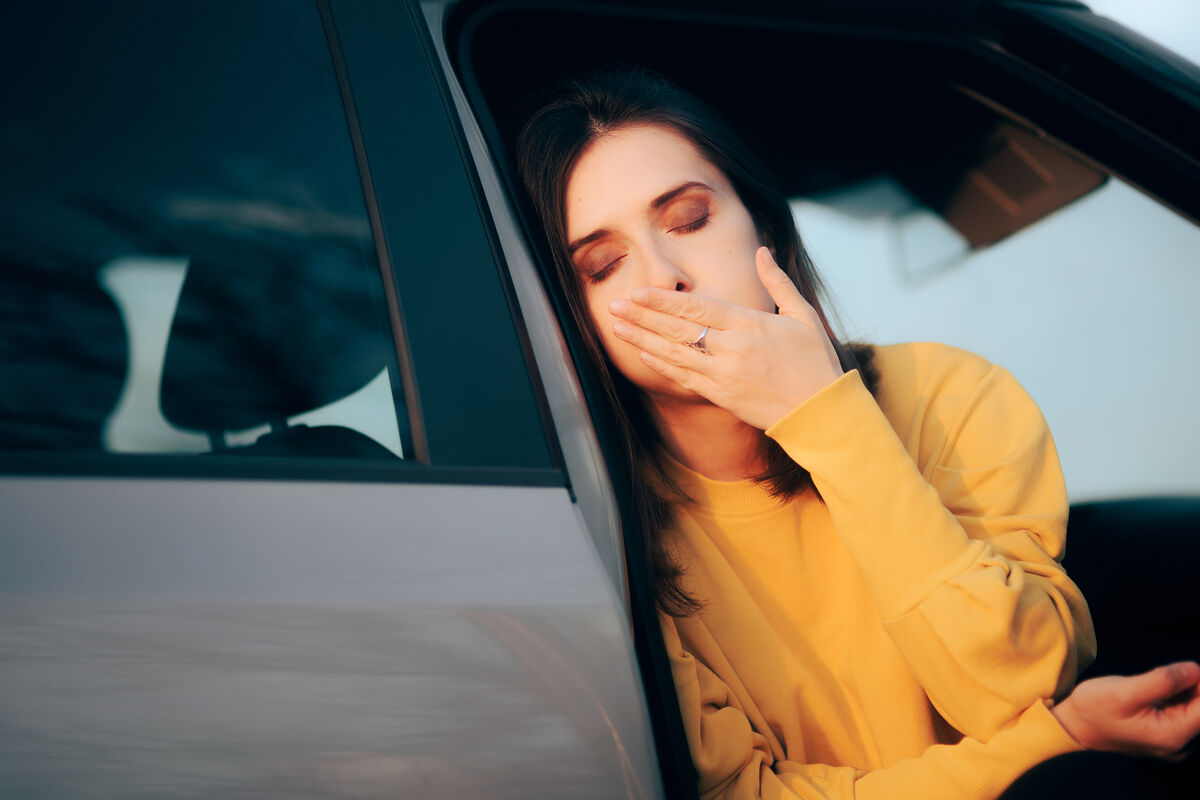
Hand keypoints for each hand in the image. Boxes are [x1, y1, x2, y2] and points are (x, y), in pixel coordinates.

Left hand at [609, 247, 843, 429]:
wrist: (820, 411)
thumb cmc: (815, 360)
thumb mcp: (802, 314)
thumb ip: (777, 281)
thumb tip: (762, 251)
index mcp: (750, 324)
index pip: (697, 307)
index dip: (664, 300)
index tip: (638, 292)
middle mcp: (732, 348)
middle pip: (678, 329)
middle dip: (642, 317)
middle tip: (614, 305)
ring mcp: (724, 374)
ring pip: (674, 354)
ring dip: (643, 340)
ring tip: (617, 327)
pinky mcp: (721, 396)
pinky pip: (685, 378)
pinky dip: (662, 366)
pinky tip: (643, 354)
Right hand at [1052, 661, 1199, 760]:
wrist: (1072, 725)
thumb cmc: (1094, 709)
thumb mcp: (1125, 691)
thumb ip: (1164, 680)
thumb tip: (1196, 670)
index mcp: (1172, 736)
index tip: (1184, 668)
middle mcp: (1178, 744)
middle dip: (1192, 685)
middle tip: (1163, 673)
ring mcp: (1172, 741)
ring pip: (1194, 708)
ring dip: (1184, 689)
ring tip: (1155, 682)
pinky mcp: (1165, 734)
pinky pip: (1183, 711)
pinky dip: (1176, 695)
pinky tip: (1156, 690)